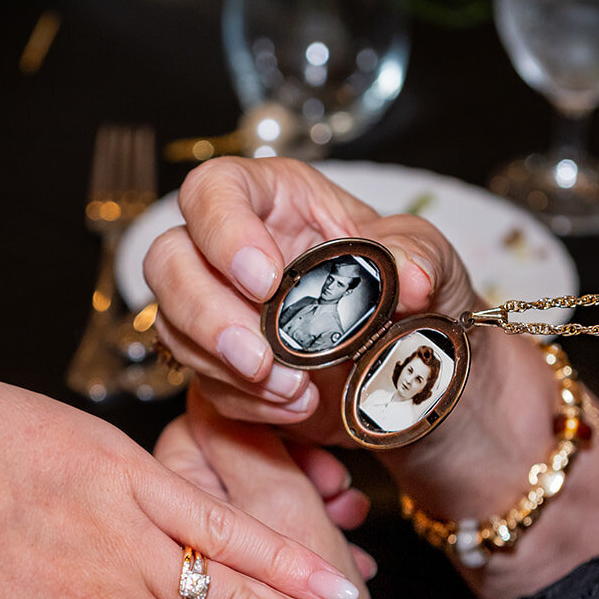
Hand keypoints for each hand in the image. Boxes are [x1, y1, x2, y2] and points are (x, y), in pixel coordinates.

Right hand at [144, 157, 481, 440]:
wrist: (414, 371)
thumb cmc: (411, 292)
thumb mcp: (430, 260)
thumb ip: (418, 257)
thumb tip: (409, 277)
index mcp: (275, 200)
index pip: (214, 189)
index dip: (223, 230)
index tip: (264, 280)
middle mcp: (230, 248)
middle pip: (168, 260)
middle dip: (205, 313)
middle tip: (260, 356)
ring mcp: (216, 307)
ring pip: (172, 326)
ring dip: (225, 368)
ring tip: (295, 391)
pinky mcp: (218, 363)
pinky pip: (202, 382)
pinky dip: (244, 402)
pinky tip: (294, 408)